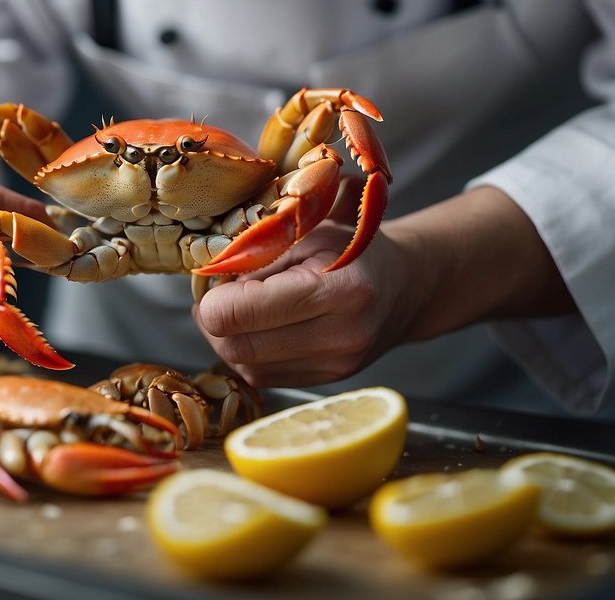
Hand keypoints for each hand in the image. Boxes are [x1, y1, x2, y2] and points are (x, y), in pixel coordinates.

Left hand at [192, 187, 577, 388]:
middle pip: (236, 347)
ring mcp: (336, 366)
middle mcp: (340, 337)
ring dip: (230, 340)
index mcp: (337, 291)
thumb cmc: (353, 249)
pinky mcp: (328, 383)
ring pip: (246, 367)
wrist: (405, 285)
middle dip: (214, 322)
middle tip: (218, 296)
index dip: (211, 301)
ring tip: (242, 309)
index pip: (240, 313)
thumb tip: (208, 279)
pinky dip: (251, 353)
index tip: (212, 283)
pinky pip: (265, 376)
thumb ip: (258, 254)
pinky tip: (263, 328)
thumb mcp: (307, 231)